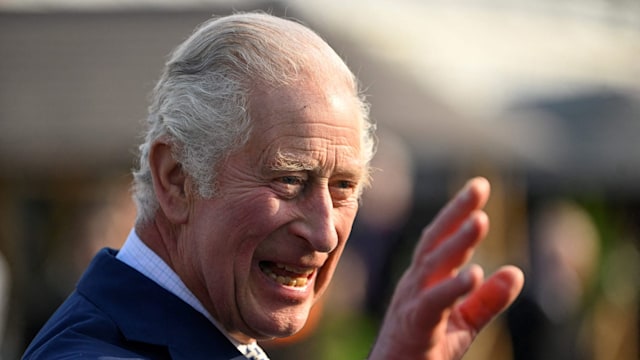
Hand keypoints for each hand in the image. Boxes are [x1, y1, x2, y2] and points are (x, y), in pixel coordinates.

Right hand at [369, 177, 523, 359]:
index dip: (459, 212)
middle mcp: (415, 284)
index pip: (441, 239)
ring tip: (480, 220)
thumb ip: (488, 299)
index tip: (479, 187)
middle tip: (478, 187)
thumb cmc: (425, 349)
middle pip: (434, 241)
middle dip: (456, 213)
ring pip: (433, 266)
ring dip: (456, 243)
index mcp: (425, 280)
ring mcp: (411, 302)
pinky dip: (453, 287)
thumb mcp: (464, 323)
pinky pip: (433, 303)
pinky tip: (473, 274)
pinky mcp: (415, 326)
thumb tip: (516, 271)